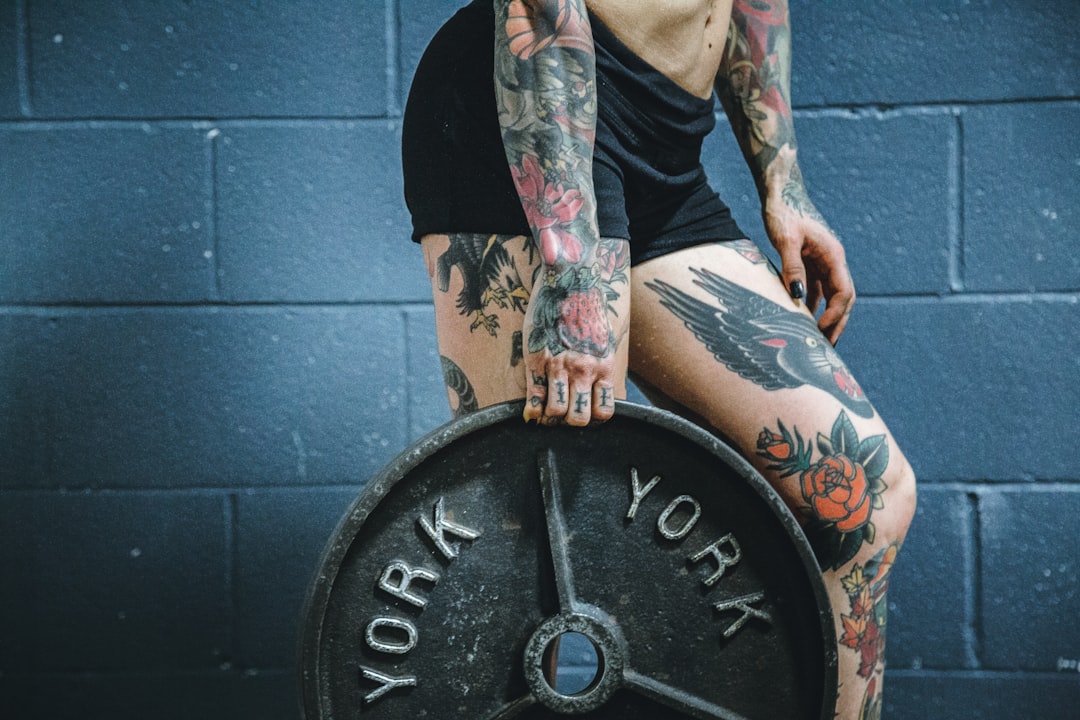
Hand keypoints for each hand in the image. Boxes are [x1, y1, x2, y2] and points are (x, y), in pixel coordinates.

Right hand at [522, 266, 617, 425]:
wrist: (572, 278)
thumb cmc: (586, 309)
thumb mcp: (604, 339)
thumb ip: (600, 363)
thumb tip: (598, 384)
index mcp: (603, 367)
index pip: (603, 413)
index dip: (592, 421)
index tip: (582, 416)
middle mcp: (584, 370)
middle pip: (579, 419)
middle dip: (569, 423)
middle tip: (561, 416)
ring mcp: (560, 365)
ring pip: (557, 414)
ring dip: (550, 419)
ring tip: (545, 413)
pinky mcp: (537, 359)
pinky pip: (535, 396)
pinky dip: (532, 411)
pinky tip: (530, 410)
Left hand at [763, 175, 853, 344]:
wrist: (780, 191)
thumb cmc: (784, 212)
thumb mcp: (785, 240)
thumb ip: (792, 268)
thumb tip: (797, 296)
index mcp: (833, 255)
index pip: (844, 293)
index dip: (834, 315)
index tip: (818, 331)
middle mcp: (833, 260)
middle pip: (843, 299)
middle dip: (837, 324)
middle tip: (826, 348)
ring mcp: (823, 262)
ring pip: (830, 296)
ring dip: (825, 318)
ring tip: (814, 341)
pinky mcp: (811, 262)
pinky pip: (815, 289)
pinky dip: (810, 306)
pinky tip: (799, 320)